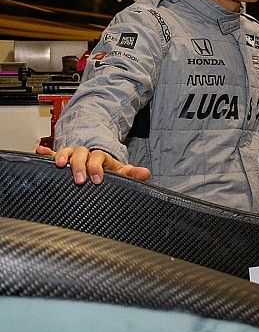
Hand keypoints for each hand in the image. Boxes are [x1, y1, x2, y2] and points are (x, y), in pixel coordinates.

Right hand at [35, 145, 149, 184]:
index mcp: (100, 156)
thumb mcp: (119, 170)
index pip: (98, 158)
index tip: (97, 180)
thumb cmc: (106, 168)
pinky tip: (39, 151)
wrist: (96, 160)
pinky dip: (46, 153)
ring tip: (58, 164)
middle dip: (79, 166)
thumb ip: (132, 173)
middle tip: (79, 180)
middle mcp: (85, 153)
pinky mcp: (60, 158)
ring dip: (61, 156)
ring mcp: (72, 155)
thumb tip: (146, 173)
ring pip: (65, 152)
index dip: (97, 167)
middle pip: (81, 155)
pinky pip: (52, 153)